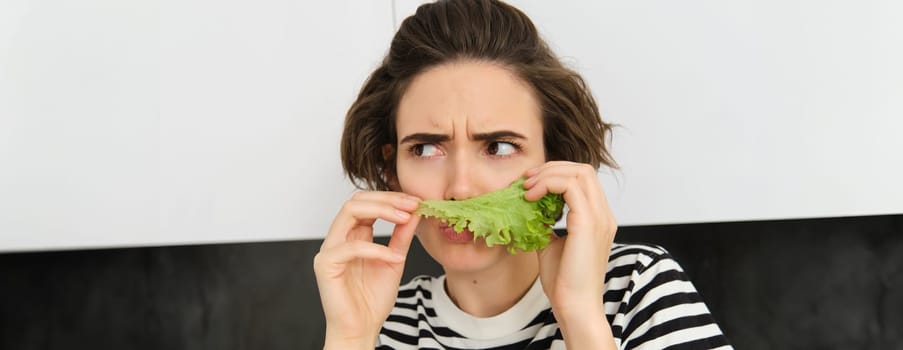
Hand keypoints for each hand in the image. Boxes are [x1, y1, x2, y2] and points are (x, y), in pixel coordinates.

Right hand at [313, 191, 420, 348]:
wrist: (362, 329)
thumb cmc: (373, 299)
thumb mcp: (395, 260)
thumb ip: (402, 235)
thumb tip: (415, 211)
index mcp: (352, 234)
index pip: (367, 202)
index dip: (391, 198)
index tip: (416, 201)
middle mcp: (338, 237)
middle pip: (356, 200)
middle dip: (387, 198)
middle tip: (412, 204)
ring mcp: (329, 249)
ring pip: (349, 212)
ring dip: (381, 211)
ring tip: (405, 218)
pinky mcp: (326, 265)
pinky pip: (350, 247)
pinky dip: (376, 249)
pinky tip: (394, 257)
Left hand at [523, 161, 617, 347]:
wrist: (574, 306)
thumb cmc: (564, 282)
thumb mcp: (552, 245)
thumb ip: (547, 225)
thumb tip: (530, 211)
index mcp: (598, 219)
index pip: (583, 179)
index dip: (556, 174)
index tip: (530, 183)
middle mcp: (604, 215)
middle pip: (583, 170)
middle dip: (552, 168)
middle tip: (526, 179)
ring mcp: (599, 218)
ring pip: (579, 173)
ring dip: (548, 174)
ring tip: (526, 187)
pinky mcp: (588, 224)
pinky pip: (570, 187)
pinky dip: (547, 186)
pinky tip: (530, 198)